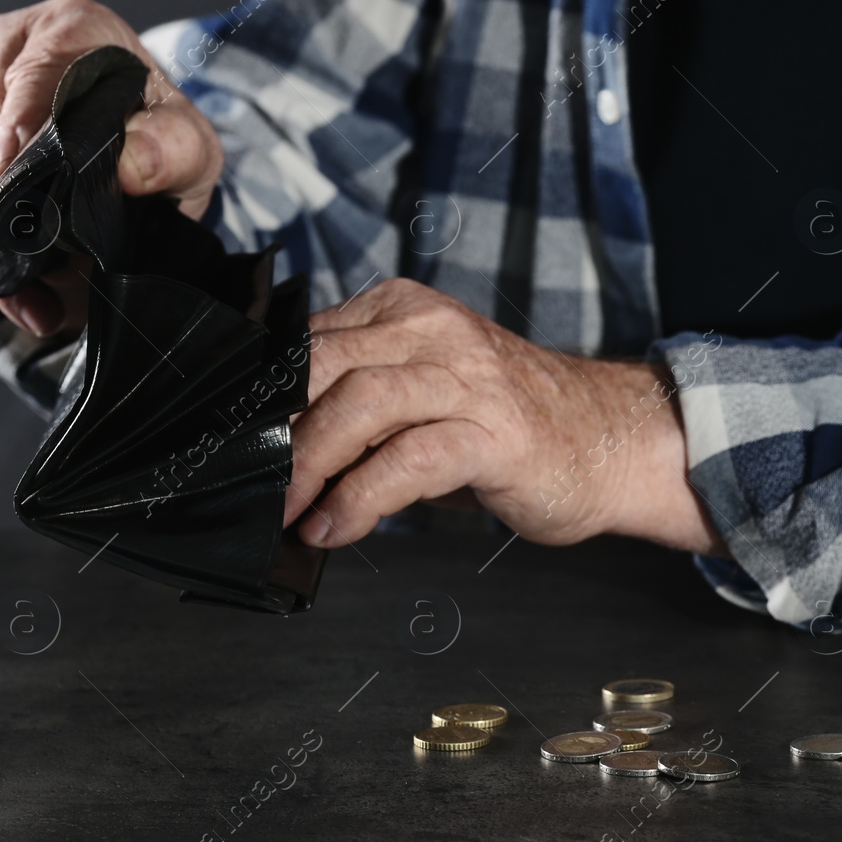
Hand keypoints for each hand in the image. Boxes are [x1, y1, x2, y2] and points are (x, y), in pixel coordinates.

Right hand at [0, 0, 222, 337]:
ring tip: (14, 282)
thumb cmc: (158, 142)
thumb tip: (130, 165)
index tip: (15, 190)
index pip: (32, 79)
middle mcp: (10, 41)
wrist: (136, 153)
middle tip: (22, 263)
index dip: (19, 140)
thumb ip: (171, 151)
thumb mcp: (188, 148)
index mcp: (73, 28)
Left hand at [283, 278, 723, 554]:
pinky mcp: (494, 434)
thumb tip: (269, 445)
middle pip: (322, 363)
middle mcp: (434, 332)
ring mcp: (468, 380)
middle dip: (272, 427)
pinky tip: (335, 529)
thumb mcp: (423, 392)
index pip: (307, 342)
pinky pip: (409, 461)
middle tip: (243, 481)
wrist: (613, 441)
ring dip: (307, 463)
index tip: (228, 447)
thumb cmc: (507, 425)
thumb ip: (357, 402)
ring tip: (285, 511)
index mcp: (405, 312)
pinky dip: (360, 499)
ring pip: (360, 403)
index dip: (260, 398)